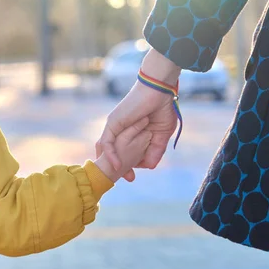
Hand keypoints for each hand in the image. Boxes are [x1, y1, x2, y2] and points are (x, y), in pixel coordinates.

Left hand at [96, 49, 180, 180]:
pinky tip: (118, 166)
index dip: (127, 165)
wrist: (160, 90)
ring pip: (107, 149)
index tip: (132, 177)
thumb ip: (155, 150)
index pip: (123, 152)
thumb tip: (150, 167)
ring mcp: (114, 127)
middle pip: (111, 152)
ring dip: (112, 164)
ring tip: (121, 175)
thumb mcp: (161, 135)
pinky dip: (111, 155)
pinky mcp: (112, 123)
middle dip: (118, 168)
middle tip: (129, 178)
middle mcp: (118, 130)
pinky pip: (107, 142)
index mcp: (129, 132)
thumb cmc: (162, 108)